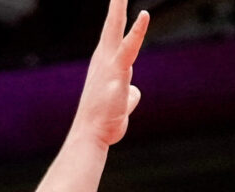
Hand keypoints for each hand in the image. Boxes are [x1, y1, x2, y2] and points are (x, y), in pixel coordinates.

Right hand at [72, 0, 148, 146]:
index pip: (113, 33)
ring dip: (118, 7)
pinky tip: (143, 15)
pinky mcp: (117, 74)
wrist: (91, 135)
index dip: (118, 14)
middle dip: (116, 3)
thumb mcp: (121, 103)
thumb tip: (134, 92)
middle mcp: (104, 59)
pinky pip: (129, 47)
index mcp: (105, 63)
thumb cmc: (103, 121)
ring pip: (116, 28)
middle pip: (112, 24)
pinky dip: (136, 31)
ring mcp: (109, 65)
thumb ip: (129, 93)